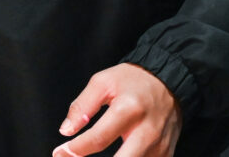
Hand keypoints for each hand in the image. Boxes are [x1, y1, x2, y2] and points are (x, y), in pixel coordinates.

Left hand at [55, 63, 181, 156]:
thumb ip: (82, 106)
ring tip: (92, 155)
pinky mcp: (166, 154)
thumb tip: (66, 130)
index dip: (75, 149)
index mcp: (129, 110)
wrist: (168, 80)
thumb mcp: (102, 82)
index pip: (98, 138)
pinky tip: (118, 155)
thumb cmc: (133, 80)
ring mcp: (160, 146)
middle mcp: (147, 131)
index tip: (60, 154)